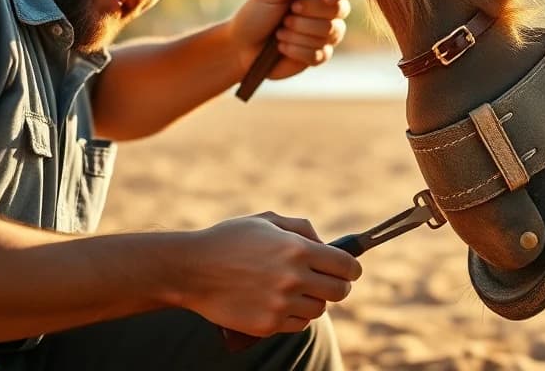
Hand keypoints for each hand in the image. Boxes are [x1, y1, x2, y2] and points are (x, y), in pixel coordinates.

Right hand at [182, 213, 361, 336]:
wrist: (192, 270)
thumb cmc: (229, 240)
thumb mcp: (266, 220)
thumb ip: (302, 228)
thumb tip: (326, 244)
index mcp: (297, 249)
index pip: (346, 266)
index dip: (352, 269)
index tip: (350, 270)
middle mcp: (293, 278)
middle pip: (340, 292)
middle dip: (338, 286)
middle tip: (327, 281)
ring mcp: (281, 304)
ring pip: (319, 310)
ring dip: (314, 300)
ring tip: (296, 290)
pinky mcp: (268, 324)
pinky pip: (298, 324)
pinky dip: (295, 315)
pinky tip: (281, 303)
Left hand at [229, 0, 355, 79]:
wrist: (241, 46)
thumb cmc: (255, 14)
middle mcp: (327, 12)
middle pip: (339, 10)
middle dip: (309, 13)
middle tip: (287, 14)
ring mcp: (325, 35)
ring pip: (329, 33)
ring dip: (298, 32)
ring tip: (280, 32)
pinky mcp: (319, 56)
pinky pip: (320, 53)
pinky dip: (296, 49)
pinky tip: (282, 46)